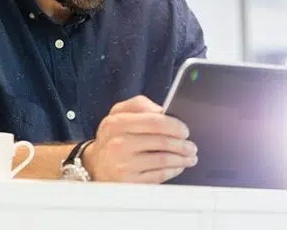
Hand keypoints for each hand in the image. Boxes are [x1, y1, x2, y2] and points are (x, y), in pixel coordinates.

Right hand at [82, 95, 197, 183]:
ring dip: (182, 158)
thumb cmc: (113, 136)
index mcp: (116, 123)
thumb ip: (139, 105)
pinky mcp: (129, 182)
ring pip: (163, 159)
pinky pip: (159, 175)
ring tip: (190, 157)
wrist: (95, 165)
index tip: (185, 130)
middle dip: (182, 144)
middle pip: (161, 141)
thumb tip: (164, 111)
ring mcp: (123, 164)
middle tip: (191, 145)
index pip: (153, 121)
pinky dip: (173, 170)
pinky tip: (178, 167)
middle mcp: (118, 143)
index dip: (174, 125)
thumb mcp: (118, 114)